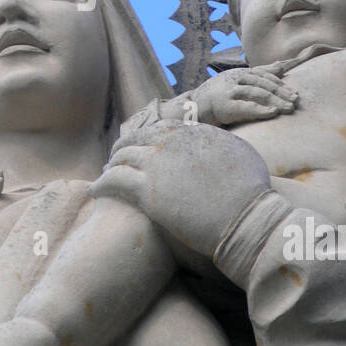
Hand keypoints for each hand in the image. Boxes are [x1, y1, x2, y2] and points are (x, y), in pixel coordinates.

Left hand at [89, 118, 271, 258]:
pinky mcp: (147, 191)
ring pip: (121, 158)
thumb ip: (222, 142)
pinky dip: (101, 184)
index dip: (145, 136)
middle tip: (115, 159)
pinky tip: (94, 191)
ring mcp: (156, 164)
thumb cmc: (251, 192)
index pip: (160, 128)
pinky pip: (113, 181)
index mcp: (192, 131)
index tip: (139, 145)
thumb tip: (220, 142)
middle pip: (135, 139)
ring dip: (110, 165)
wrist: (246, 218)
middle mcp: (171, 142)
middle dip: (122, 148)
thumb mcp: (240, 153)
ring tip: (105, 175)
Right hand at [159, 67, 297, 126]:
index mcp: (239, 73)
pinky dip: (261, 110)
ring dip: (276, 101)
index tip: (295, 92)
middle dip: (282, 93)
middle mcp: (234, 78)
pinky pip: (245, 107)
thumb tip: (281, 65)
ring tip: (289, 108)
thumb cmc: (217, 96)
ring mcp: (228, 90)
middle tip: (296, 101)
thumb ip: (258, 73)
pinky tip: (273, 113)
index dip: (280, 83)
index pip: (264, 75)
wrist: (191, 108)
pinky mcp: (223, 105)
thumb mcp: (237, 81)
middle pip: (263, 84)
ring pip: (257, 93)